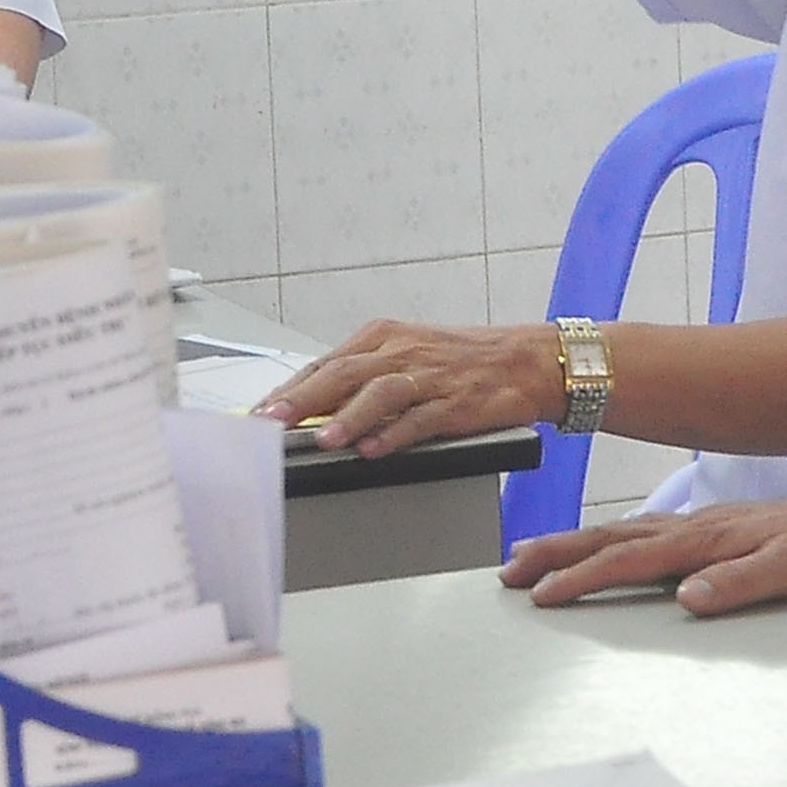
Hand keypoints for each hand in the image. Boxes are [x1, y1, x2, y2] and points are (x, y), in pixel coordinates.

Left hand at [272, 318, 559, 454]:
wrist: (528, 360)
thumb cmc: (462, 361)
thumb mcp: (407, 356)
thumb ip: (362, 380)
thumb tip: (311, 412)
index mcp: (385, 337)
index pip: (326, 363)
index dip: (289, 389)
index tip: (258, 414)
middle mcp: (404, 352)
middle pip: (344, 372)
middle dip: (303, 398)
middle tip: (271, 421)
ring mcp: (431, 377)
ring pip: (381, 393)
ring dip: (349, 417)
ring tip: (322, 439)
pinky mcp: (458, 403)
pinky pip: (422, 419)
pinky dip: (396, 435)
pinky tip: (375, 449)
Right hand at [500, 494, 786, 610]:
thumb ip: (740, 584)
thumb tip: (688, 596)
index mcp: (706, 538)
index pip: (631, 560)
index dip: (583, 579)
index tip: (542, 597)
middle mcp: (694, 526)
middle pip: (610, 538)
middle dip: (555, 554)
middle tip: (509, 569)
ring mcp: (698, 524)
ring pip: (620, 532)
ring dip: (573, 544)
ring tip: (533, 556)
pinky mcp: (707, 529)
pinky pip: (640, 532)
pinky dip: (607, 540)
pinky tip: (600, 547)